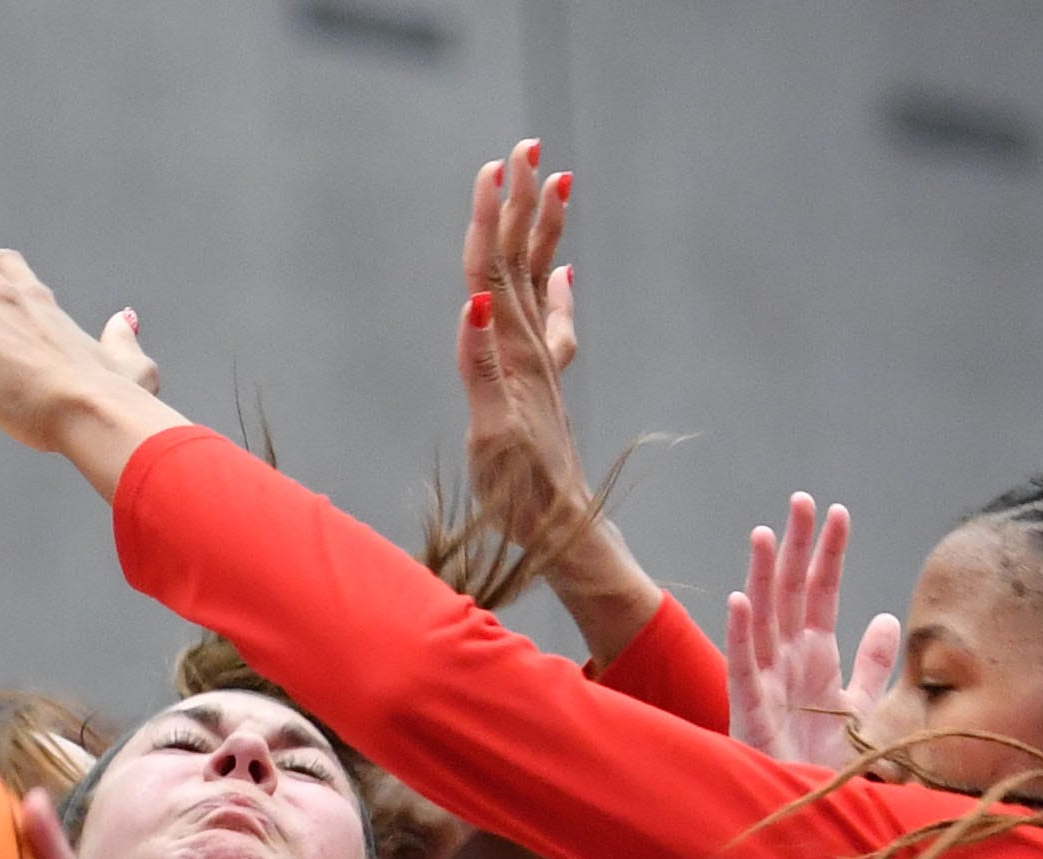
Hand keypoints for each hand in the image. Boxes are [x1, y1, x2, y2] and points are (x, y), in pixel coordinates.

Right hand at [458, 138, 581, 553]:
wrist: (565, 531)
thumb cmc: (524, 493)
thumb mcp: (493, 431)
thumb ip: (481, 365)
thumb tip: (476, 301)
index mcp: (511, 351)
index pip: (494, 267)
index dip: (493, 215)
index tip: (500, 163)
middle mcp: (527, 349)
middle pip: (518, 260)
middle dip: (521, 202)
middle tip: (526, 144)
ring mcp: (539, 366)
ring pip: (538, 281)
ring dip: (541, 230)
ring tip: (552, 181)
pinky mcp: (545, 387)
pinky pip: (552, 324)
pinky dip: (557, 292)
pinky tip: (567, 273)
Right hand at [724, 495, 900, 768]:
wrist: (809, 812)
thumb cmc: (826, 764)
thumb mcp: (861, 707)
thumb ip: (872, 663)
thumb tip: (886, 617)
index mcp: (814, 656)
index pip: (821, 593)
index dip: (829, 554)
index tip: (839, 512)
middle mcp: (788, 661)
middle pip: (790, 593)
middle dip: (796, 547)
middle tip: (802, 501)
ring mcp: (765, 683)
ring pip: (761, 619)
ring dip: (762, 577)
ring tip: (766, 535)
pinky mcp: (748, 711)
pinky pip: (742, 667)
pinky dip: (739, 634)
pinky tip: (739, 600)